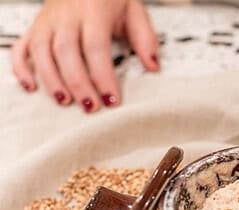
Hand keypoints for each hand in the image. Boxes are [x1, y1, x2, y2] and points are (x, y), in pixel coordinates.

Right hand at [12, 0, 158, 112]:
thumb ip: (144, 38)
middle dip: (78, 82)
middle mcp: (66, 15)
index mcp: (93, 10)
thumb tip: (153, 66)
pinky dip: (22, 68)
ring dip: (51, 79)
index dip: (102, 76)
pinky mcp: (35, 28)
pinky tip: (31, 87)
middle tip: (90, 106)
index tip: (111, 99)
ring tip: (65, 102)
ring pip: (42, 51)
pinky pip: (21, 47)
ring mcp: (47, 21)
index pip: (95, 46)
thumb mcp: (133, 10)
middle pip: (66, 51)